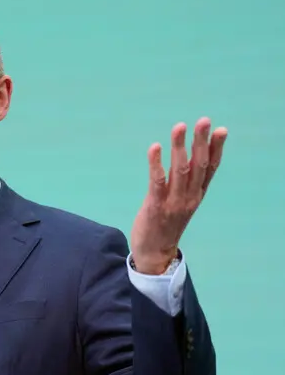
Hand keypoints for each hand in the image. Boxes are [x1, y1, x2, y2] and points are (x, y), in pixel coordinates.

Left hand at [130, 117, 226, 273]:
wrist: (154, 253)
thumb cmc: (166, 223)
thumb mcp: (182, 202)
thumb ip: (186, 182)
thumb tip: (189, 157)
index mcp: (196, 195)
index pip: (210, 169)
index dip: (216, 149)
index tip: (220, 130)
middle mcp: (189, 197)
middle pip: (198, 165)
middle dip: (201, 142)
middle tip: (204, 121)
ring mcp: (173, 202)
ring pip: (180, 170)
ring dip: (180, 147)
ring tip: (180, 127)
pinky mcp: (155, 206)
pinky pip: (157, 182)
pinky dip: (156, 164)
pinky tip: (155, 148)